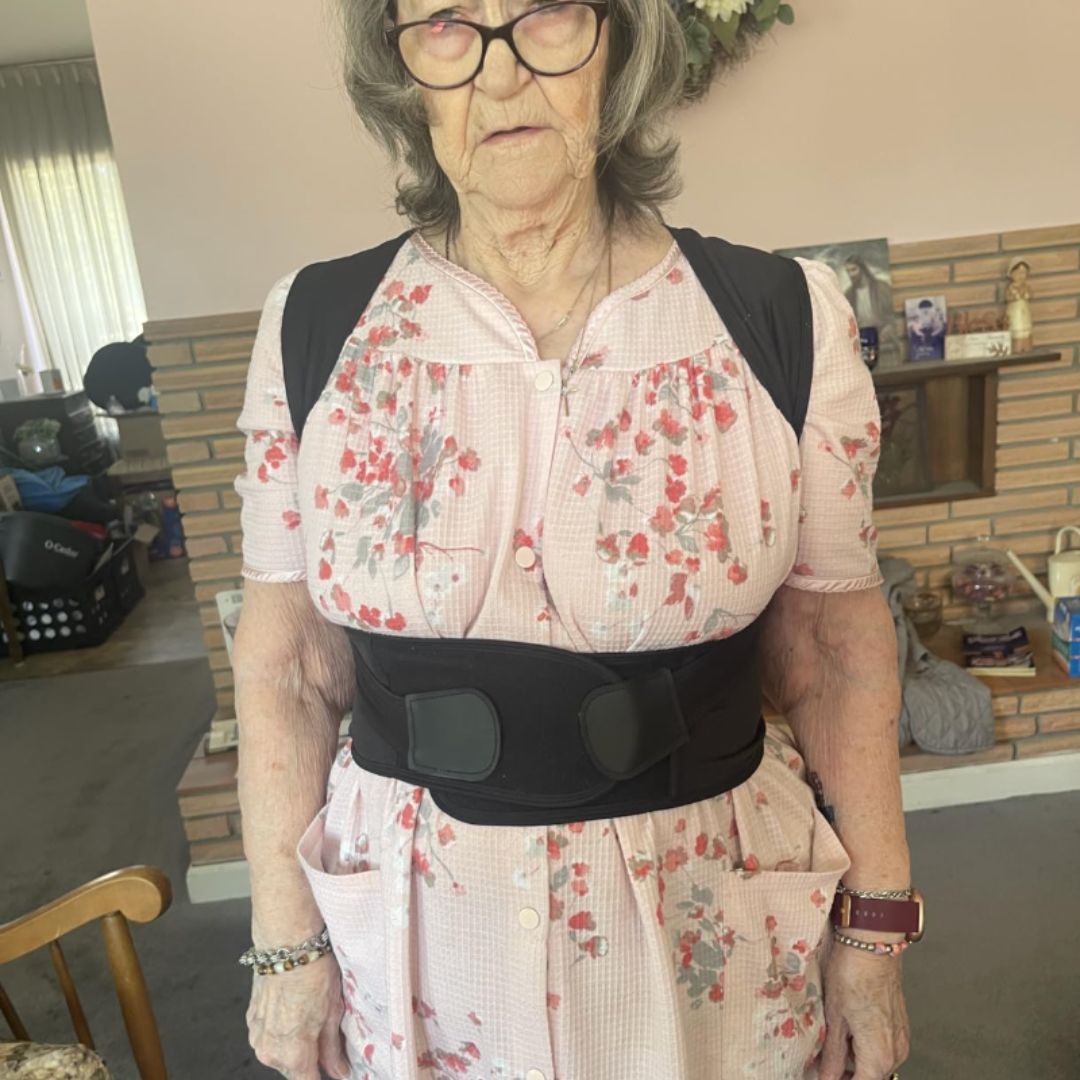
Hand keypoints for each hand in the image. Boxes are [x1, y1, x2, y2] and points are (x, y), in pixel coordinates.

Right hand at [246, 954, 350, 1078]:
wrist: (286, 942)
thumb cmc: (314, 971)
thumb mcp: (333, 1011)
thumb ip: (333, 1049)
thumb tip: (340, 1071)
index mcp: (293, 1054)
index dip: (324, 1075)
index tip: (335, 1067)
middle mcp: (269, 1051)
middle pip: (295, 1069)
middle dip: (312, 1058)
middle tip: (327, 1031)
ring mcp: (257, 1036)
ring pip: (282, 1053)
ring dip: (297, 1043)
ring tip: (311, 1014)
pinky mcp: (251, 1020)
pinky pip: (270, 1036)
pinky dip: (283, 1029)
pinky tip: (296, 1007)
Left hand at [818, 943, 908, 1079]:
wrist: (872, 945)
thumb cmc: (852, 975)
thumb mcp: (834, 1019)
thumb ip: (832, 1055)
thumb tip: (826, 1077)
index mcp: (879, 1055)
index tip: (823, 1076)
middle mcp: (896, 1051)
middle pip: (871, 1077)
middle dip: (847, 1074)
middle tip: (823, 1062)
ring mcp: (901, 1037)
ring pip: (876, 1063)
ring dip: (855, 1060)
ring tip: (831, 1043)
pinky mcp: (900, 1024)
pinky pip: (883, 1046)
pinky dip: (865, 1045)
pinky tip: (847, 1029)